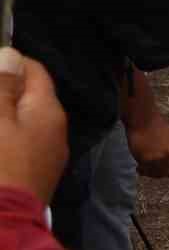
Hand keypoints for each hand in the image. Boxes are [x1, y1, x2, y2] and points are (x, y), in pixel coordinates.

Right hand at [0, 48, 67, 206]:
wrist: (6, 223)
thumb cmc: (0, 166)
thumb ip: (4, 87)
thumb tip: (11, 53)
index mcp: (50, 110)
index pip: (36, 71)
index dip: (10, 63)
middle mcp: (56, 128)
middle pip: (28, 96)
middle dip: (5, 92)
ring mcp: (48, 153)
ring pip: (24, 120)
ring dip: (6, 114)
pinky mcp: (36, 172)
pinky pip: (22, 142)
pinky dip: (8, 135)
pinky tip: (1, 141)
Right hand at [126, 108, 168, 177]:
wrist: (143, 118)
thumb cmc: (156, 126)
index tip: (162, 171)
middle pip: (166, 174)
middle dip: (158, 174)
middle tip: (150, 171)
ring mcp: (160, 157)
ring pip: (156, 174)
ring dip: (149, 173)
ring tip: (143, 168)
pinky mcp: (148, 159)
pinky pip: (145, 171)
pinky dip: (141, 170)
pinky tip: (138, 166)